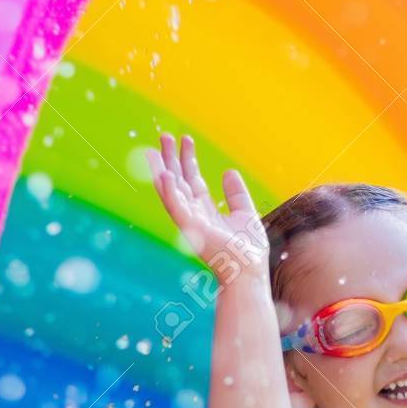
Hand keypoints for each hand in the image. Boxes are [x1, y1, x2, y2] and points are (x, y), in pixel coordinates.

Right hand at [145, 132, 266, 268]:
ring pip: (172, 191)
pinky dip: (169, 191)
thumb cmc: (248, 250)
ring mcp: (190, 221)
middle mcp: (194, 214)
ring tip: (157, 149)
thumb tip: (229, 172)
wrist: (249, 271)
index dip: (187, 159)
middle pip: (178, 181)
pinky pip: (176, 207)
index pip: (191, 179)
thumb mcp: (244, 213)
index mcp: (205, 210)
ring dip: (163, 170)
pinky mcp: (190, 229)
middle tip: (165, 135)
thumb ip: (236, 194)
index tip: (185, 139)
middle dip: (171, 158)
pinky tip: (164, 175)